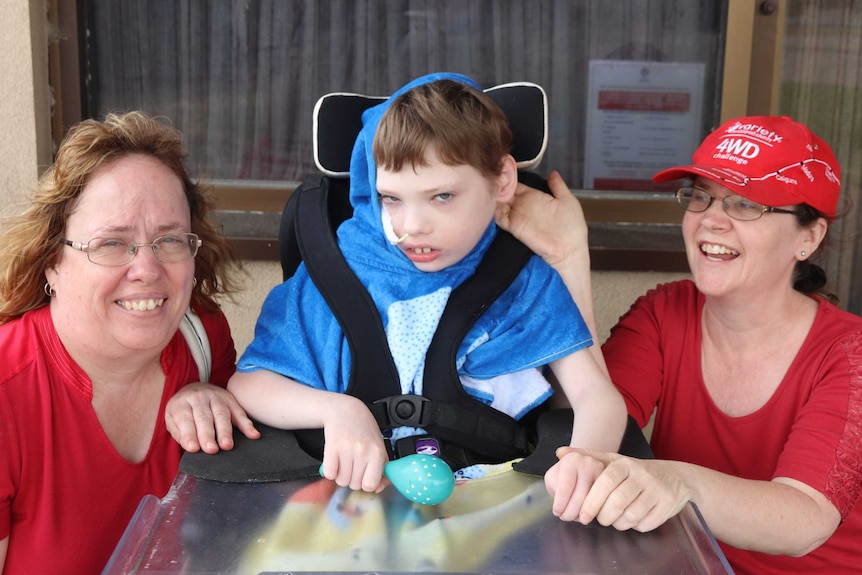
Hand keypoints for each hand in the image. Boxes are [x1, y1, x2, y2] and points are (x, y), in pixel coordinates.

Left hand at [166, 382, 259, 452]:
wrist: (195, 388)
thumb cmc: (183, 409)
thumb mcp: (171, 417)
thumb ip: (178, 432)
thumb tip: (190, 446)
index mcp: (182, 402)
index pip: (185, 418)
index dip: (189, 433)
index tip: (193, 448)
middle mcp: (200, 397)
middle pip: (204, 417)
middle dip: (208, 434)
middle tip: (211, 449)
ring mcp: (217, 398)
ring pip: (222, 414)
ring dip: (225, 431)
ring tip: (227, 445)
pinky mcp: (231, 400)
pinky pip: (240, 413)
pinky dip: (247, 424)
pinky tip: (253, 435)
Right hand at [319, 395, 388, 492]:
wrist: (346, 410)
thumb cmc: (364, 430)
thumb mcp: (379, 446)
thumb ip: (382, 469)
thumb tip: (378, 488)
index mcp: (377, 453)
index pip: (370, 484)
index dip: (366, 483)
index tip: (365, 476)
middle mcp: (363, 451)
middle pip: (354, 484)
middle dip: (353, 479)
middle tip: (353, 465)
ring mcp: (346, 449)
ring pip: (341, 481)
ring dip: (341, 475)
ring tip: (344, 462)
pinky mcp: (331, 447)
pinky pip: (329, 474)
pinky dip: (330, 471)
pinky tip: (335, 461)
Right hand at [495, 170, 587, 268]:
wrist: (569, 249)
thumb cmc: (572, 228)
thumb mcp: (568, 201)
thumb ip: (558, 186)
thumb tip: (553, 173)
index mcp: (535, 197)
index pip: (516, 184)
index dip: (509, 177)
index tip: (502, 168)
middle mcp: (523, 206)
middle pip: (505, 192)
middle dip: (498, 184)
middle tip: (491, 175)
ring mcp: (517, 216)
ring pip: (499, 203)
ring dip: (493, 195)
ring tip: (489, 185)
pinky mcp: (514, 228)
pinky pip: (499, 217)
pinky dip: (493, 209)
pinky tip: (491, 200)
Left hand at [551, 447, 691, 531]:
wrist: (674, 477)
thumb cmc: (635, 471)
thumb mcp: (613, 460)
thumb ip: (587, 456)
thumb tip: (559, 452)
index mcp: (625, 464)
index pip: (605, 482)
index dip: (592, 501)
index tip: (583, 515)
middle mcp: (642, 475)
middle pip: (617, 502)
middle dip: (603, 516)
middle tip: (599, 520)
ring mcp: (656, 491)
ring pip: (630, 515)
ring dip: (618, 523)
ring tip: (613, 519)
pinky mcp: (666, 506)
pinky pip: (645, 524)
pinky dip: (635, 526)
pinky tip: (632, 519)